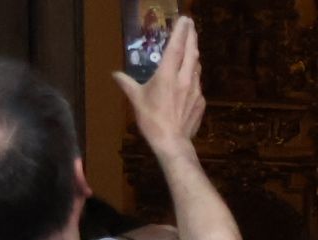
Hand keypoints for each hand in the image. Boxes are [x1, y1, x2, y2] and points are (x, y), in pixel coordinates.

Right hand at [112, 16, 205, 155]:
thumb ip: (127, 83)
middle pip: (191, 53)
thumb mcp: (136, 99)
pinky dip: (194, 74)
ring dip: (194, 54)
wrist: (173, 142)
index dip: (180, 32)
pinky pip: (198, 82)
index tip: (184, 20)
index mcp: (167, 75)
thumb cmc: (152, 120)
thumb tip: (116, 75)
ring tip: (191, 46)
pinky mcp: (201, 102)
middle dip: (191, 37)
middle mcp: (185, 79)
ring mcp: (196, 90)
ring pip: (197, 67)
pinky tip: (190, 75)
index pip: (176, 48)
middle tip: (191, 25)